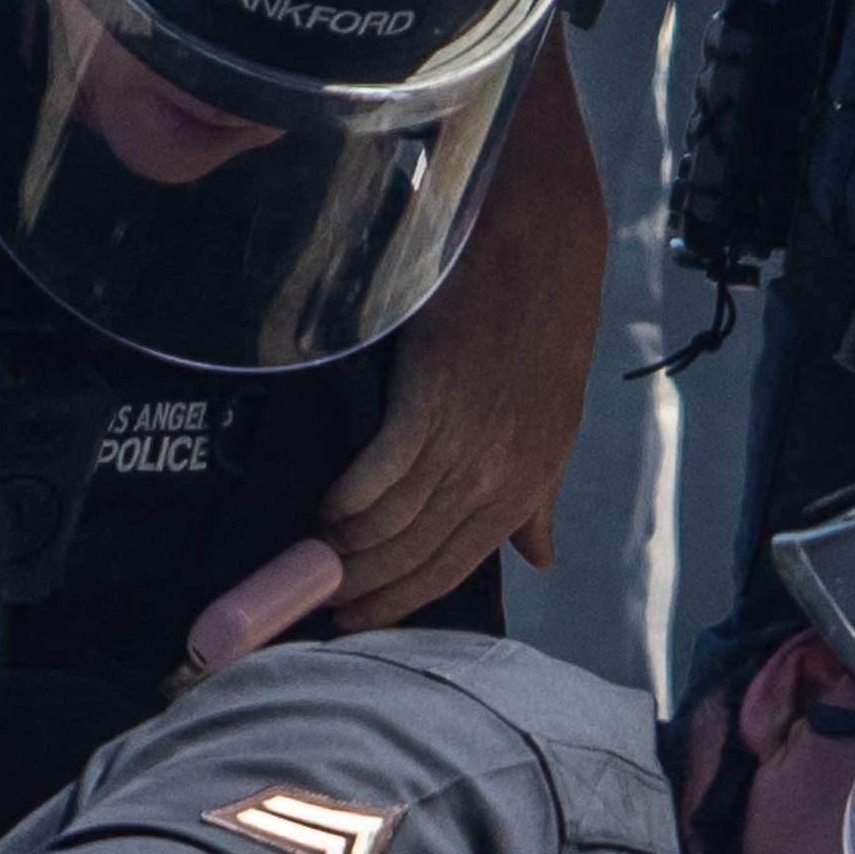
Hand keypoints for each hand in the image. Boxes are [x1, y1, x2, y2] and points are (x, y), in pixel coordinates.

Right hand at [318, 35, 599, 625]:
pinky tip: (322, 512)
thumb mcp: (551, 418)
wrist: (541, 233)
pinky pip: (383, 475)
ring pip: (397, 523)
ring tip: (303, 563)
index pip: (457, 565)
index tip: (354, 621)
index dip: (403, 600)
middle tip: (309, 606)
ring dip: (346, 551)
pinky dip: (350, 502)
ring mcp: (472, 438)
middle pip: (420, 555)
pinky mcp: (437, 398)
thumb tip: (539, 554)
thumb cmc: (538, 317)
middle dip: (365, 588)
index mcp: (531, 481)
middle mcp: (505, 471)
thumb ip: (537, 492)